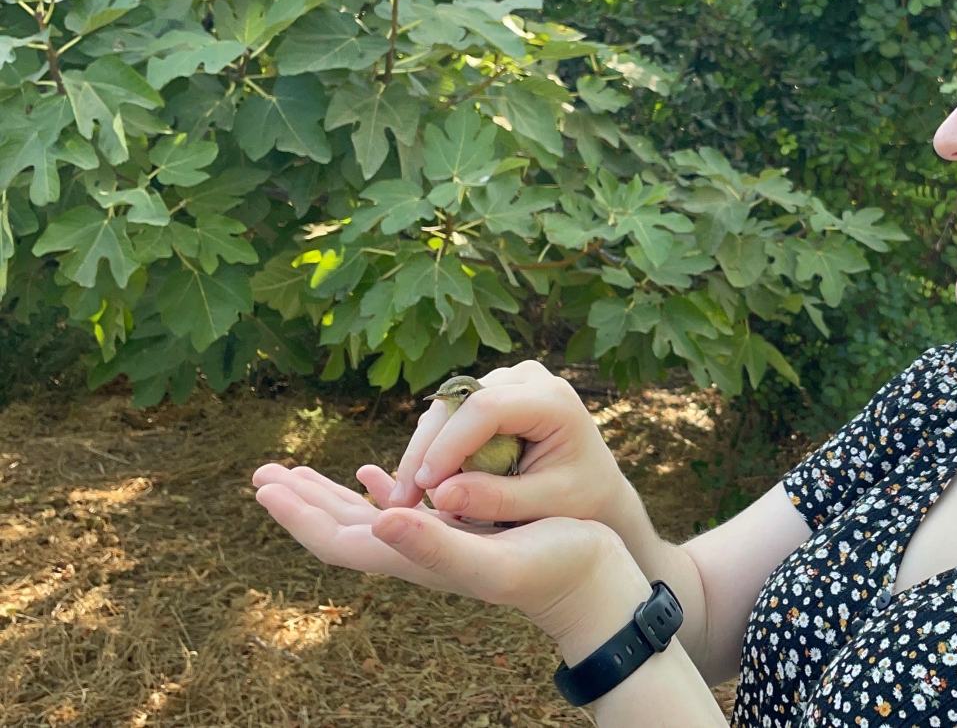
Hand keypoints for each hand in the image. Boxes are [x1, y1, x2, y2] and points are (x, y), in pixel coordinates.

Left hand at [252, 462, 649, 653]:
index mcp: (416, 558)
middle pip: (343, 530)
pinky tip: (372, 473)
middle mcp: (419, 552)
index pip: (339, 541)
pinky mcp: (464, 527)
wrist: (595, 584)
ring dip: (331, 494)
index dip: (298, 515)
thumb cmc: (553, 569)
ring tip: (297, 472)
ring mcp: (439, 542)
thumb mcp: (494, 558)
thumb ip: (436, 543)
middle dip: (302, 500)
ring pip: (369, 516)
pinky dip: (381, 487)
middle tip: (263, 472)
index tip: (263, 485)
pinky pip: (408, 505)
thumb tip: (380, 520)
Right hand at [386, 360, 632, 526]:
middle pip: (458, 403)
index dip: (450, 445)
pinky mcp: (489, 393)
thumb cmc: (581, 497)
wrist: (595, 485)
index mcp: (553, 400)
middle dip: (426, 450)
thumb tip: (441, 496)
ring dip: (423, 449)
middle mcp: (528, 378)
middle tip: (402, 500)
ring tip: (407, 497)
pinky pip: (448, 415)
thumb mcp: (549, 504)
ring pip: (446, 407)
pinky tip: (423, 482)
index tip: (425, 486)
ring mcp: (506, 381)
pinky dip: (432, 447)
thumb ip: (499, 499)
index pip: (487, 408)